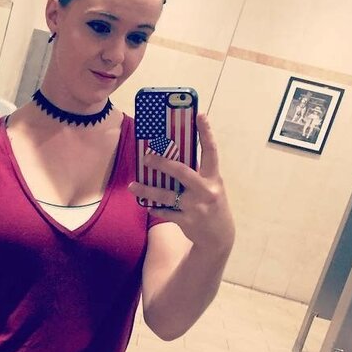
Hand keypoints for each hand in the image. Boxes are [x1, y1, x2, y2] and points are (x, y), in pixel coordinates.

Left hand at [129, 114, 234, 253]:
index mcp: (214, 178)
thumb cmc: (211, 205)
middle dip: (162, 163)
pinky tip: (147, 205)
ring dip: (147, 190)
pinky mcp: (187, 221)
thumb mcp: (211, 187)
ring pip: (167, 195)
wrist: (218, 237)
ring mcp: (196, 207)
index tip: (199, 115)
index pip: (211, 151)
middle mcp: (206, 190)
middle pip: (182, 172)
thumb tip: (171, 157)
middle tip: (146, 156)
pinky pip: (165, 212)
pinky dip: (155, 208)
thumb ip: (197, 173)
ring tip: (132, 186)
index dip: (206, 132)